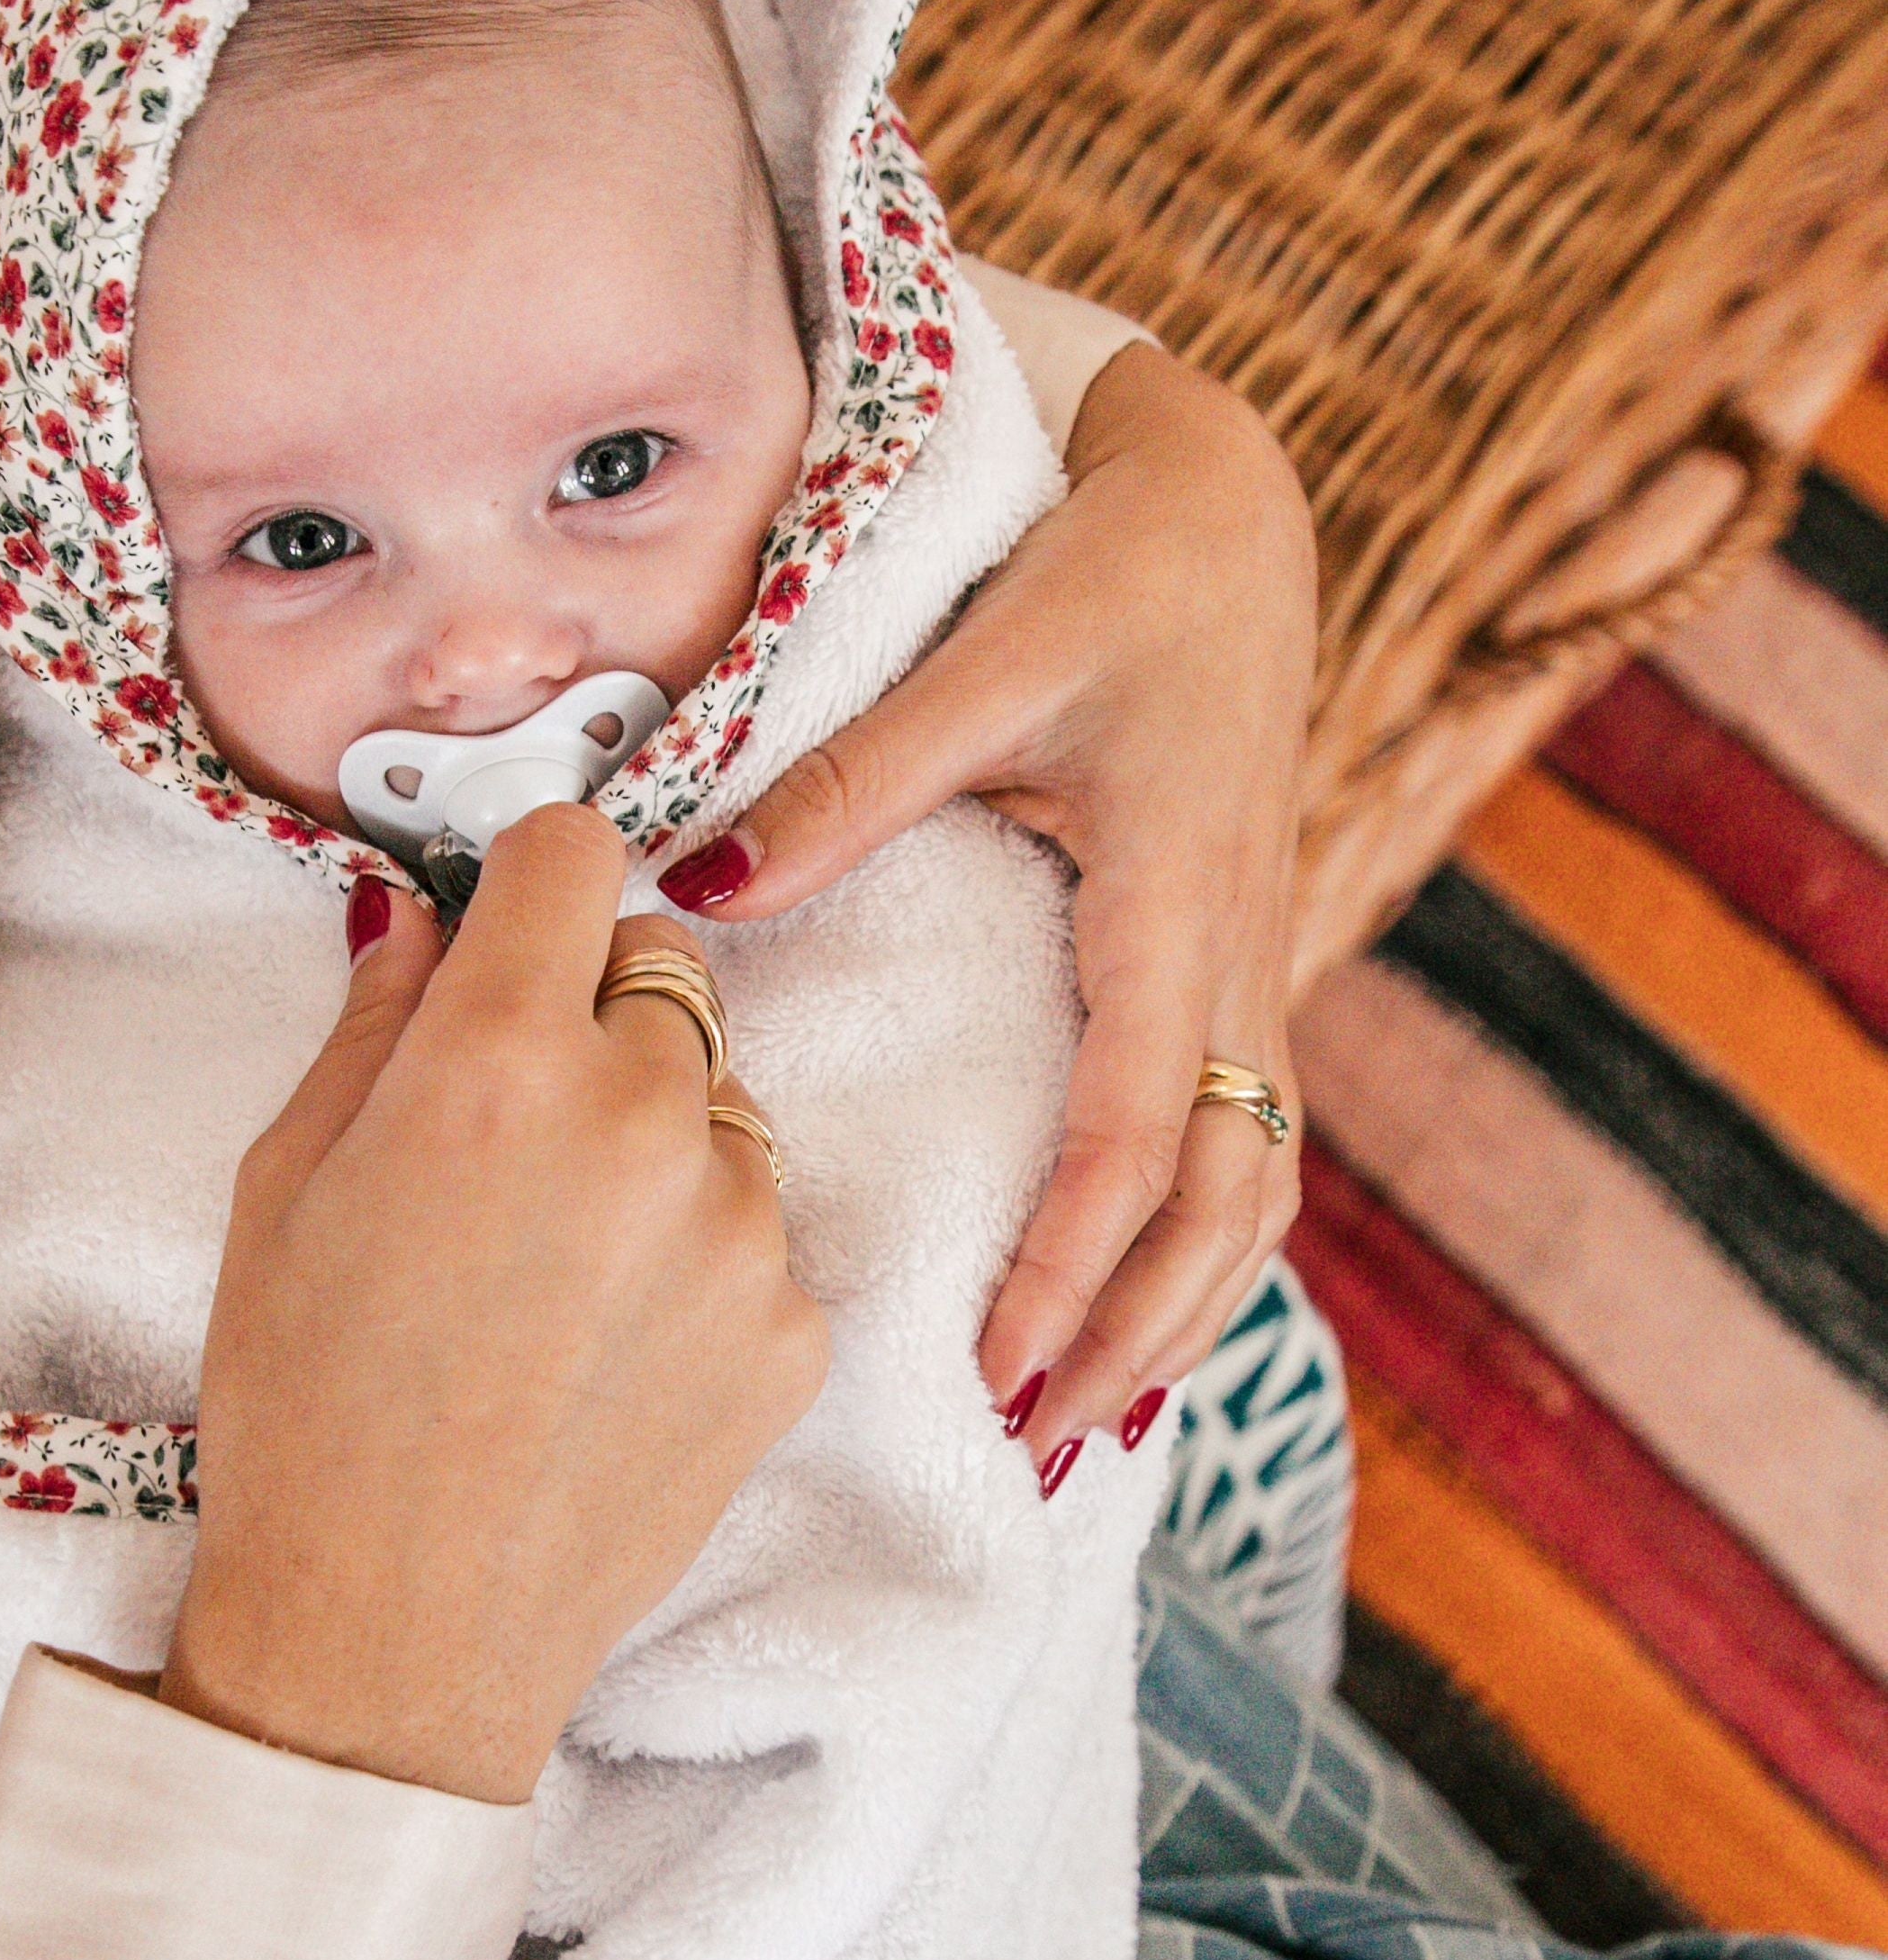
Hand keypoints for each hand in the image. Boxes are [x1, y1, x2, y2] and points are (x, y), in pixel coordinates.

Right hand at [160, 808, 827, 1803]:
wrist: (393, 1639)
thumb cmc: (306, 1418)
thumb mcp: (282, 1189)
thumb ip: (373, 1024)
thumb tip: (421, 918)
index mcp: (501, 1062)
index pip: (575, 849)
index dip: (530, 879)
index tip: (506, 925)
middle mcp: (645, 1121)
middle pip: (663, 966)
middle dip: (590, 1010)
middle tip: (508, 1125)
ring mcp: (740, 1230)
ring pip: (719, 1099)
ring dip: (653, 1137)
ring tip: (551, 1268)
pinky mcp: (793, 1329)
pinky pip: (753, 1228)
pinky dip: (693, 1258)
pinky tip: (602, 1348)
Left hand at [659, 340, 1312, 1461]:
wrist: (1233, 517)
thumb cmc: (1109, 579)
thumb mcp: (980, 666)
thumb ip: (847, 782)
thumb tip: (703, 884)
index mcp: (1173, 906)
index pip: (1133, 1136)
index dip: (1069, 1264)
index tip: (999, 1365)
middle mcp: (1238, 961)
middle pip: (1218, 1208)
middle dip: (1135, 1336)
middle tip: (1034, 1442)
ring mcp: (1257, 974)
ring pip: (1253, 1195)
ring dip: (1180, 1315)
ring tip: (1086, 1422)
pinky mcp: (1244, 971)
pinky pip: (1247, 1150)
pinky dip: (1203, 1253)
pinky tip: (1139, 1320)